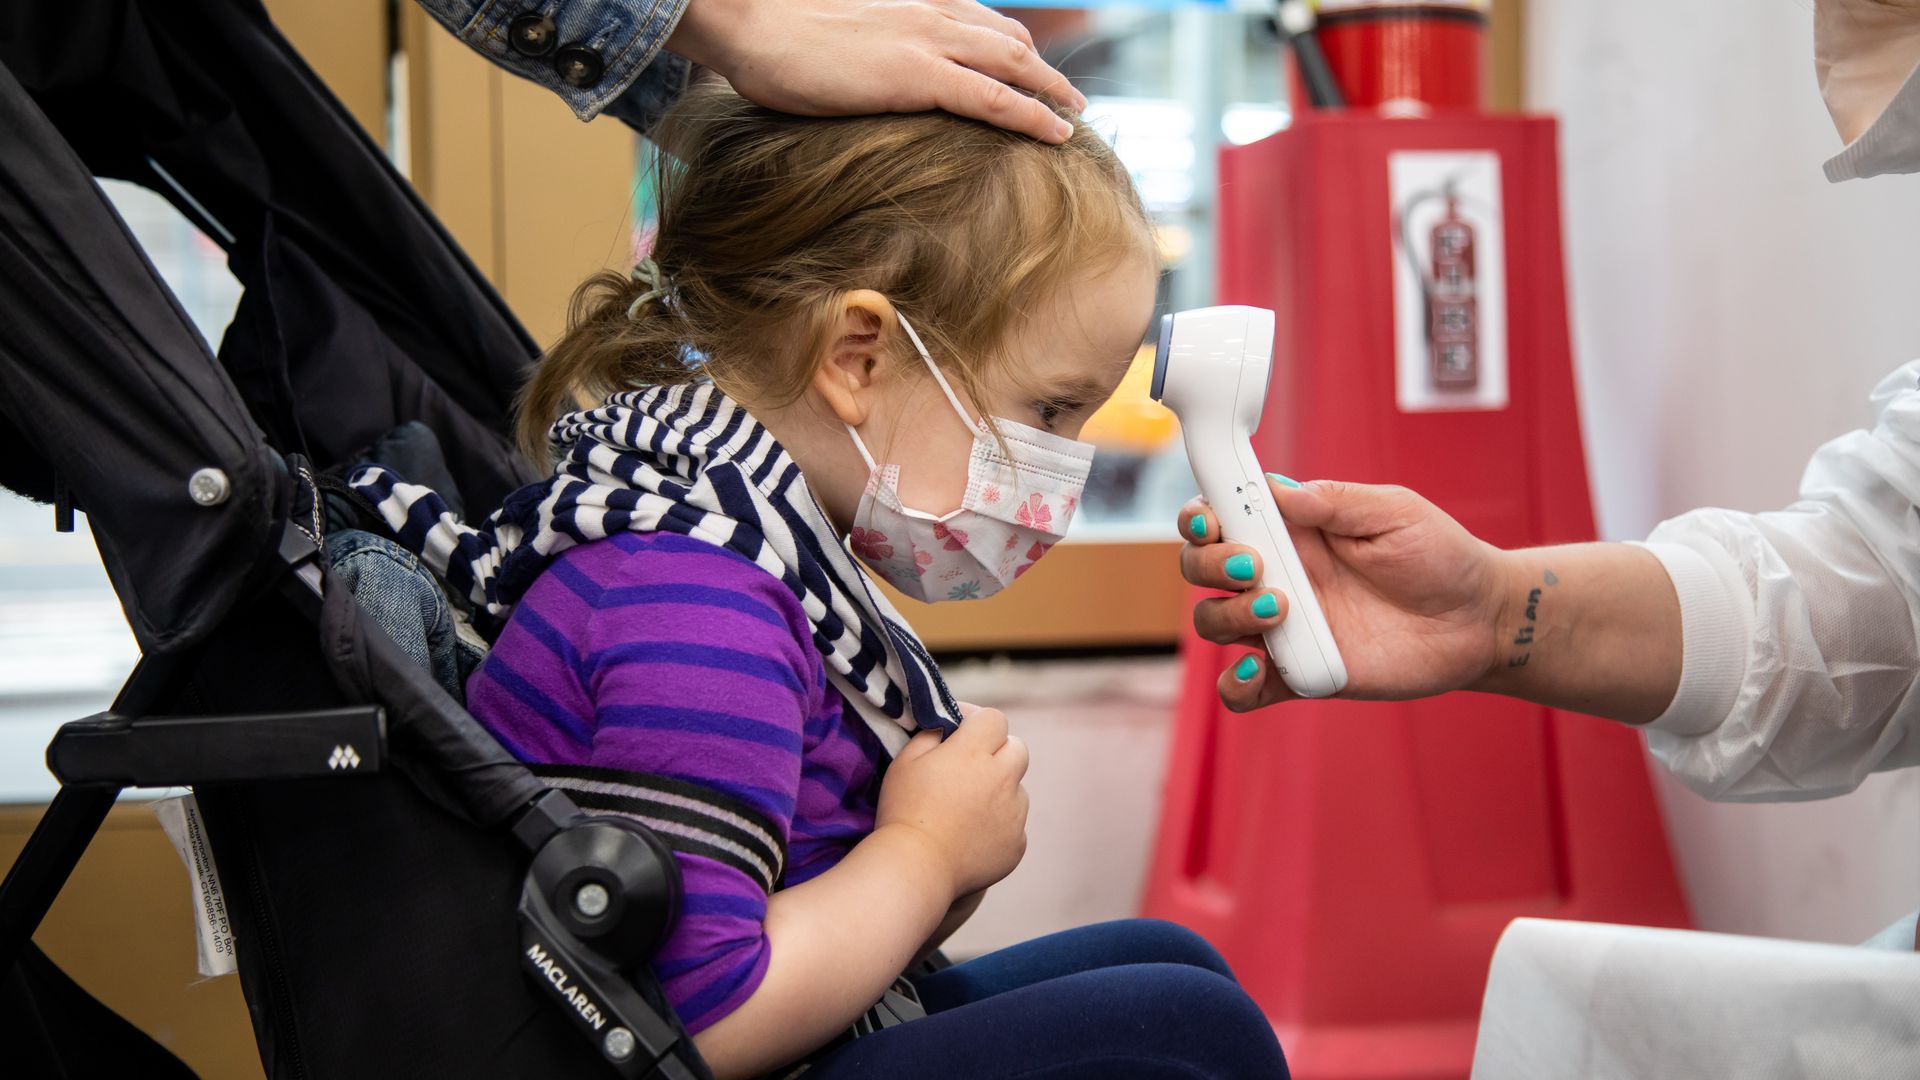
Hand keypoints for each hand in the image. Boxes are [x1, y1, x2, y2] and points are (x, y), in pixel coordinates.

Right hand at [667, 0, 1087, 143]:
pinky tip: (1056, 132)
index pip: (982, 21)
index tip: (1032, 68)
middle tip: (1069, 97)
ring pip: (1014, 65)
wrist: (754, 25)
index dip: (1014, 47)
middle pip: (1010, 41)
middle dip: (1045, 70)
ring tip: (1074, 116)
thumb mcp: (840, 37)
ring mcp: (929, 44)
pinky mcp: (920, 76)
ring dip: (1052, 91)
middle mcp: (931, 15)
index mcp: (914, 5)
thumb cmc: (780, 37)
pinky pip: (994, 98)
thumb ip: (872, 51)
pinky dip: (1033, 115)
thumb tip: (874, 74)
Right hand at [876, 703, 1028, 895]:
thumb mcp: (906, 761)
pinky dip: (999, 825)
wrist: (916, 867)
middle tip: (971, 765)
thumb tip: (947, 726)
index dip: (976, 720)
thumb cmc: (904, 810)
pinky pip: (1014, 824)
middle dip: (998, 751)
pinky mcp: (1017, 843)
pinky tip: (972, 835)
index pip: (994, 719)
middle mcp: (1001, 778)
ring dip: (1000, 790)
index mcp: (973, 753)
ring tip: (967, 808)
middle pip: (1017, 749)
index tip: (959, 731)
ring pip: (1017, 789)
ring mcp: (1013, 813)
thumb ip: (931, 735)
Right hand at [1179, 478, 1508, 711]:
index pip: (1221, 516)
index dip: (1199, 517)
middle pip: (1200, 569)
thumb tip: (1275, 489)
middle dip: (1208, 564)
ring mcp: (1285, 627)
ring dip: (1229, 615)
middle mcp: (1278, 576)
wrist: (1480, 620)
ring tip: (1283, 609)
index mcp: (1291, 531)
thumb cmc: (1440, 556)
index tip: (1212, 520)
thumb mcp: (1395, 511)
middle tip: (1254, 566)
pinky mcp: (1301, 673)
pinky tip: (1257, 672)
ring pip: (1214, 622)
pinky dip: (1236, 687)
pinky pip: (1244, 689)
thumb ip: (1336, 500)